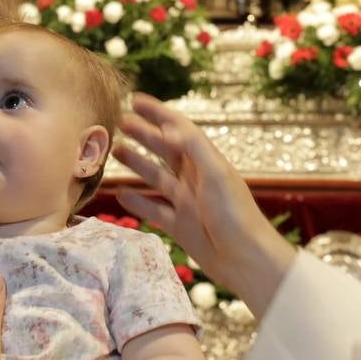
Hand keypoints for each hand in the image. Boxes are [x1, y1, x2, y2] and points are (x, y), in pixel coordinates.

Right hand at [112, 93, 295, 317]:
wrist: (245, 260)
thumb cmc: (235, 215)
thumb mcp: (217, 175)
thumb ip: (194, 149)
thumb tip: (168, 129)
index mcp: (206, 161)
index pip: (178, 129)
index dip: (158, 113)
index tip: (136, 99)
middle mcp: (194, 177)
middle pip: (164, 149)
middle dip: (143, 134)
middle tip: (119, 122)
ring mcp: (185, 201)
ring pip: (156, 177)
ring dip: (137, 163)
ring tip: (115, 150)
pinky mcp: (179, 225)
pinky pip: (153, 209)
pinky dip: (137, 201)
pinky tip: (120, 194)